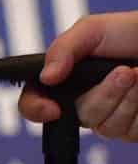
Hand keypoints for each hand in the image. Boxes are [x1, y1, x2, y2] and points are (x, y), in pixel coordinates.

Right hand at [19, 11, 137, 141]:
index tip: (52, 109)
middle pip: (80, 116)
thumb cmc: (128, 33)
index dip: (36, 109)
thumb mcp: (92, 31)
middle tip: (124, 70)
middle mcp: (82, 101)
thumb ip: (63, 49)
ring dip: (127, 99)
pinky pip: (130, 133)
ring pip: (107, 128)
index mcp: (64, 77)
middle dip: (104, 94)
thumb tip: (45, 77)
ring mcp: (109, 118)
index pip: (35, 101)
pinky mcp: (133, 128)